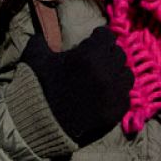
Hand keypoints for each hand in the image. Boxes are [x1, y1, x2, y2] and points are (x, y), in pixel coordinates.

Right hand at [21, 27, 132, 145]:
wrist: (40, 127)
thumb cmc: (37, 89)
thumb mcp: (34, 58)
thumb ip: (41, 40)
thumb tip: (42, 33)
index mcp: (90, 55)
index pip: (106, 35)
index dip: (98, 37)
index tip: (92, 41)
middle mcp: (108, 71)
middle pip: (118, 53)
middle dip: (106, 54)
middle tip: (95, 61)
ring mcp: (116, 91)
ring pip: (126, 73)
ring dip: (116, 73)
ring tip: (103, 78)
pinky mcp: (119, 109)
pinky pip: (126, 94)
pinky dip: (117, 93)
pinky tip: (104, 96)